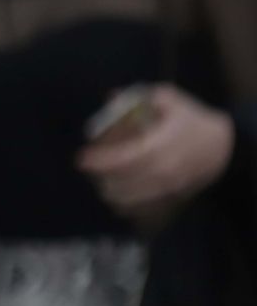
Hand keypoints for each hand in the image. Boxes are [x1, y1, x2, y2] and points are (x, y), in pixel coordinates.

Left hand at [77, 85, 234, 221]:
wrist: (224, 148)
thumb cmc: (192, 121)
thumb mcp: (169, 98)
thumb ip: (138, 98)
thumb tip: (109, 97)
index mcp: (160, 146)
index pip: (124, 159)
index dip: (100, 161)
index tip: (81, 158)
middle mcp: (162, 171)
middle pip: (122, 183)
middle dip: (100, 177)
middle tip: (88, 166)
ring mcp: (168, 188)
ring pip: (130, 199)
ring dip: (110, 191)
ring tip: (99, 179)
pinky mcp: (171, 198)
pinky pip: (143, 209)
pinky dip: (125, 204)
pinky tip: (115, 195)